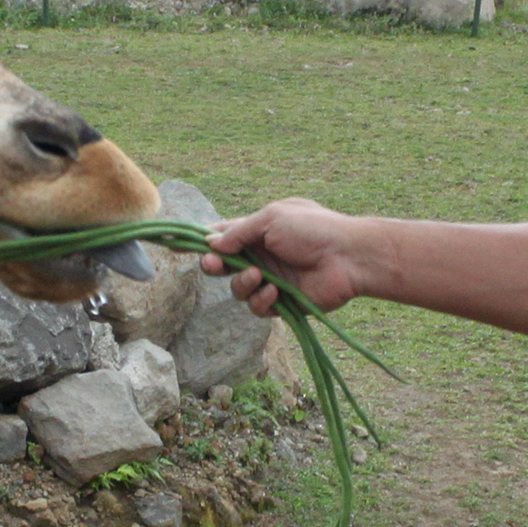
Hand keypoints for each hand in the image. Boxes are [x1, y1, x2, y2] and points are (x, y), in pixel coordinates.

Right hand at [203, 198, 369, 315]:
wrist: (348, 257)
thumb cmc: (314, 229)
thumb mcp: (272, 219)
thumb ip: (238, 232)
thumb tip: (210, 242)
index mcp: (258, 229)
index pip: (222, 235)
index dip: (202, 241)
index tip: (178, 246)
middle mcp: (261, 255)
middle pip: (223, 264)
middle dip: (214, 265)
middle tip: (213, 265)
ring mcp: (270, 279)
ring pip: (237, 289)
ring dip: (243, 284)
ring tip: (259, 276)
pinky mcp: (282, 303)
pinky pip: (257, 307)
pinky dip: (262, 300)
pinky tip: (275, 292)